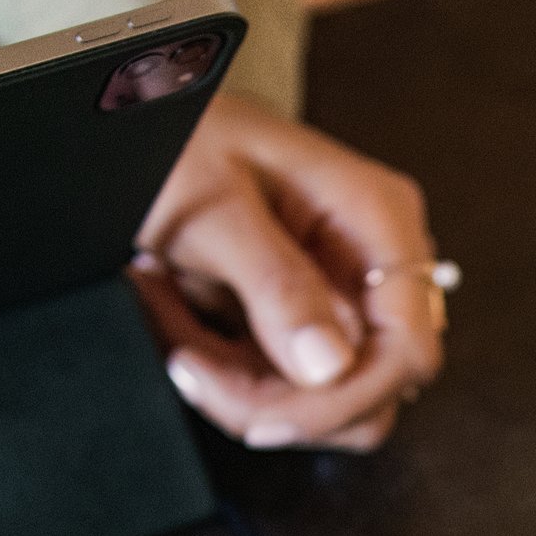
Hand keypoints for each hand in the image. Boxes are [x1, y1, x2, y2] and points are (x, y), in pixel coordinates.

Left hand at [131, 92, 444, 452]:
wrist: (127, 123)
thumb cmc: (173, 134)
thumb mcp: (210, 204)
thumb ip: (274, 282)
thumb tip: (332, 364)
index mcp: (374, 216)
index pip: (407, 348)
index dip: (344, 397)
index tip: (264, 412)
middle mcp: (368, 261)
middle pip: (365, 389)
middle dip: (275, 398)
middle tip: (191, 365)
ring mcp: (334, 294)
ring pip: (319, 400)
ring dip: (237, 389)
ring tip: (174, 330)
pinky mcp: (294, 319)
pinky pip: (278, 384)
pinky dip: (219, 372)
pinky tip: (174, 317)